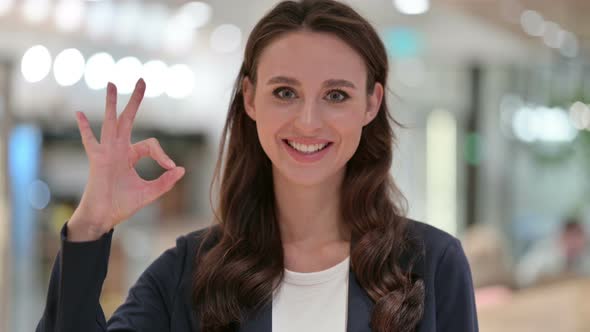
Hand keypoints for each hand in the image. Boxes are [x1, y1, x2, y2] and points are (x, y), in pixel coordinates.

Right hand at [68, 79, 184, 240]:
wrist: (104, 217)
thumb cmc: (123, 205)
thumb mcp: (150, 193)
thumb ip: (166, 182)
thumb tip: (182, 169)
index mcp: (130, 155)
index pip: (150, 144)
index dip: (163, 154)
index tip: (170, 167)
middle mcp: (118, 149)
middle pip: (128, 119)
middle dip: (135, 101)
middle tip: (142, 80)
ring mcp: (106, 152)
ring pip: (111, 122)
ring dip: (112, 103)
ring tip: (112, 84)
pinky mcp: (97, 160)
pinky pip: (90, 141)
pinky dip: (84, 128)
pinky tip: (80, 113)